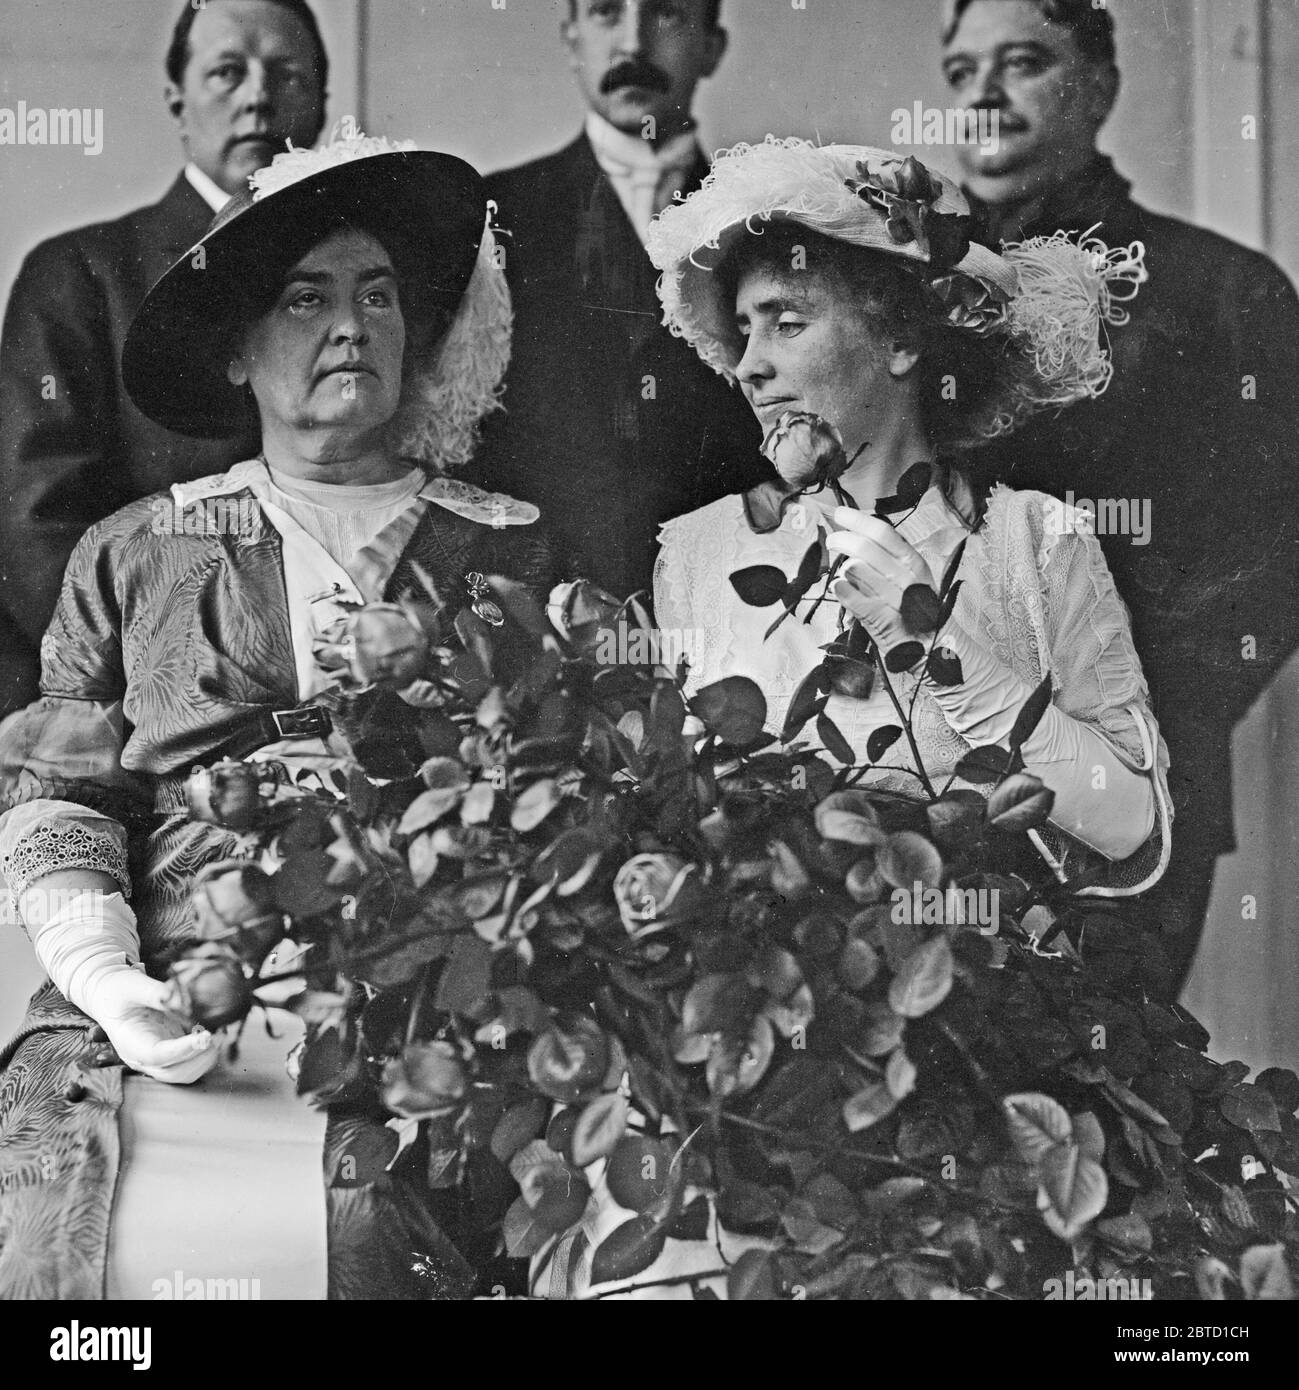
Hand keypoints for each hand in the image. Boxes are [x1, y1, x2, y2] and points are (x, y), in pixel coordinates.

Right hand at [88, 966, 219, 1084]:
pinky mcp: (170, 1051)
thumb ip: (154, 992)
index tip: (205, 1036)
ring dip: (206, 1058)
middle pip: (174, 1073)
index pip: (158, 1056)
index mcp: (130, 1043)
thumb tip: (179, 998)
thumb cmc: (119, 989)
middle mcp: (143, 1057)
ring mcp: (158, 1057)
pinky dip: (206, 1052)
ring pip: (185, 1073)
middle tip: (218, 1033)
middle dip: (200, 1057)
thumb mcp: (132, 986)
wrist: (112, 993)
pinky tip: (215, 1032)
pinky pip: (190, 1062)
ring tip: (220, 1032)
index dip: (183, 1050)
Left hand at [826, 508, 934, 656]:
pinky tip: (838, 588)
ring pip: (856, 570)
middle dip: (842, 540)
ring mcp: (895, 599)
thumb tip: (856, 537)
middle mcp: (907, 577)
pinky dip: (841, 591)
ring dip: (844, 570)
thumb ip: (886, 560)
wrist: (936, 649)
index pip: (883, 533)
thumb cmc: (918, 612)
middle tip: (833, 541)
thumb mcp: (910, 579)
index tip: (840, 514)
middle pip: (865, 549)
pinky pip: (853, 598)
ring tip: (846, 575)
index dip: (858, 520)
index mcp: (914, 563)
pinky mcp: (883, 621)